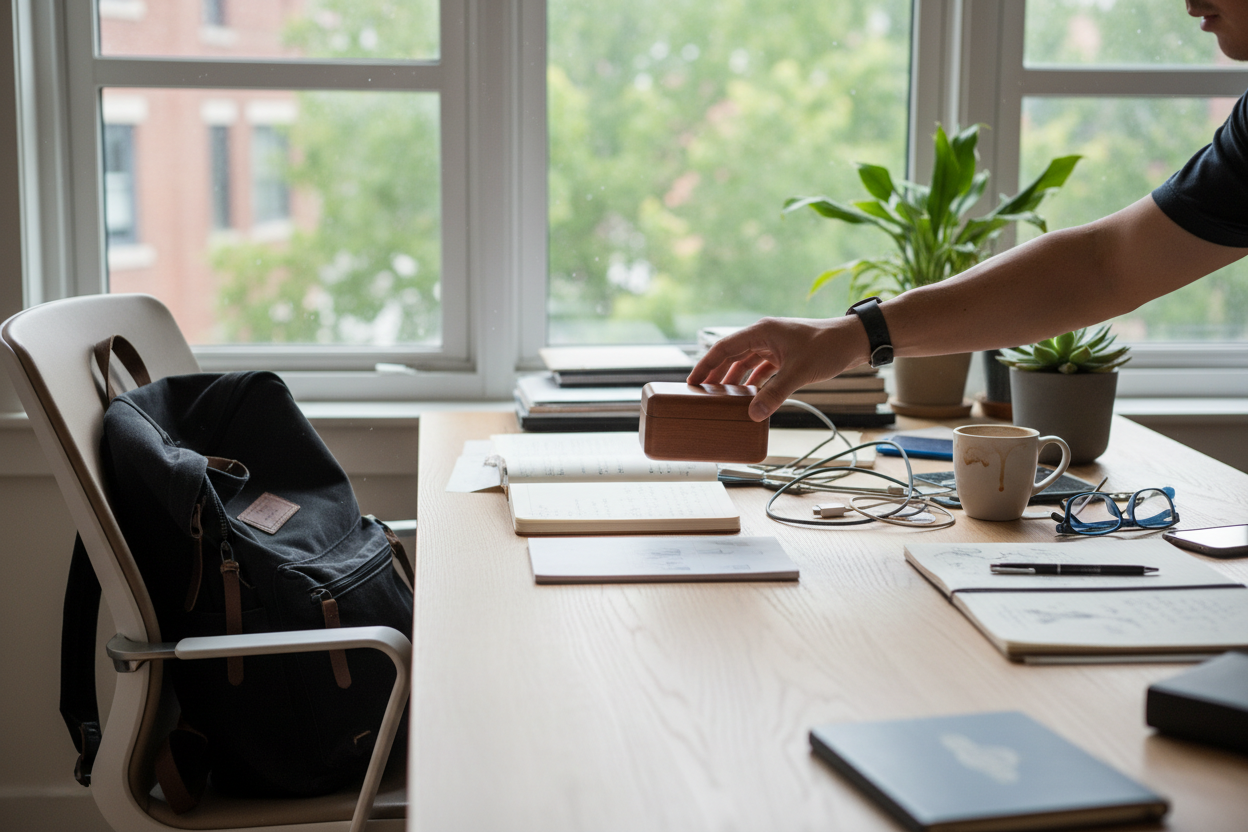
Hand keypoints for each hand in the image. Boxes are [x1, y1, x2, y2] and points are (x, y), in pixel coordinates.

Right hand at [686, 316, 868, 420]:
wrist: (854, 340)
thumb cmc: (828, 347)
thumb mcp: (798, 373)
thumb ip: (774, 394)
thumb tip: (753, 414)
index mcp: (762, 332)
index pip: (724, 347)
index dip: (705, 365)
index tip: (691, 382)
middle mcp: (765, 335)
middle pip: (731, 355)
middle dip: (716, 374)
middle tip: (700, 394)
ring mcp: (775, 344)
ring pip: (746, 362)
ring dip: (734, 379)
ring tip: (721, 398)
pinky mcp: (785, 354)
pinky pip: (762, 368)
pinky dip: (753, 381)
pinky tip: (749, 396)